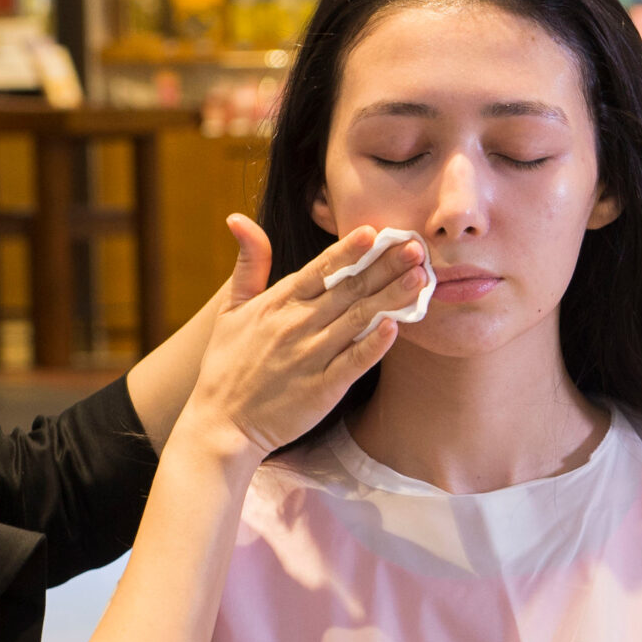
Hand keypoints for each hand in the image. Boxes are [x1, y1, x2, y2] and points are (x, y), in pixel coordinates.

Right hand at [179, 218, 425, 461]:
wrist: (222, 423)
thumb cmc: (226, 365)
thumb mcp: (230, 309)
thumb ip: (248, 264)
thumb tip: (240, 218)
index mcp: (278, 303)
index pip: (320, 269)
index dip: (348, 250)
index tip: (375, 231)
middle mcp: (297, 325)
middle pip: (348, 290)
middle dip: (384, 267)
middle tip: (416, 247)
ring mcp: (311, 357)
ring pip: (358, 321)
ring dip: (391, 298)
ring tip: (420, 278)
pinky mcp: (322, 389)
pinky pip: (354, 362)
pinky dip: (374, 345)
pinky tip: (396, 326)